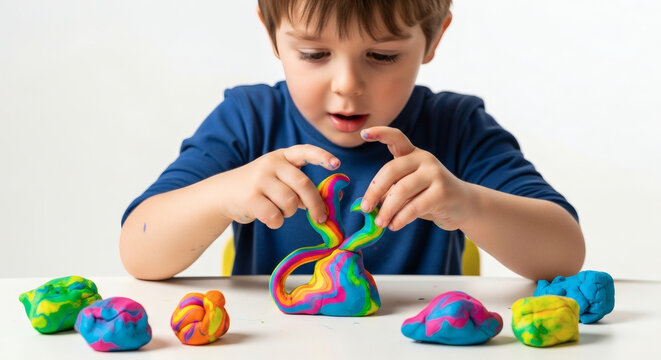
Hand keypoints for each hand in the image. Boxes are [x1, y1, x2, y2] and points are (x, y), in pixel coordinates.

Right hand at [216, 145, 339, 228]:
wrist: (223, 193)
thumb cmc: (260, 188)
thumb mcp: (278, 179)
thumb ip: (299, 187)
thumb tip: (326, 203)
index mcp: (282, 156)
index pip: (305, 151)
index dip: (322, 156)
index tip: (336, 164)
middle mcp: (271, 164)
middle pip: (303, 184)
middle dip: (315, 204)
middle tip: (321, 218)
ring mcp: (259, 179)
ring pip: (290, 202)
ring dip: (289, 213)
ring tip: (280, 211)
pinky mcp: (249, 197)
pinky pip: (275, 216)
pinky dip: (277, 222)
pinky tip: (269, 218)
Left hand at [360, 126, 473, 230]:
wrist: (464, 205)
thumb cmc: (429, 196)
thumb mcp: (409, 190)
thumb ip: (391, 191)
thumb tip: (370, 204)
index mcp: (412, 154)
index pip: (396, 137)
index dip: (380, 133)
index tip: (363, 134)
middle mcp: (424, 159)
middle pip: (391, 170)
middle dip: (374, 190)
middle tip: (365, 208)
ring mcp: (435, 174)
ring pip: (401, 190)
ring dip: (387, 209)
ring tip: (380, 223)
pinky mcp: (442, 192)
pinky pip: (414, 207)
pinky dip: (400, 218)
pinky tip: (394, 225)